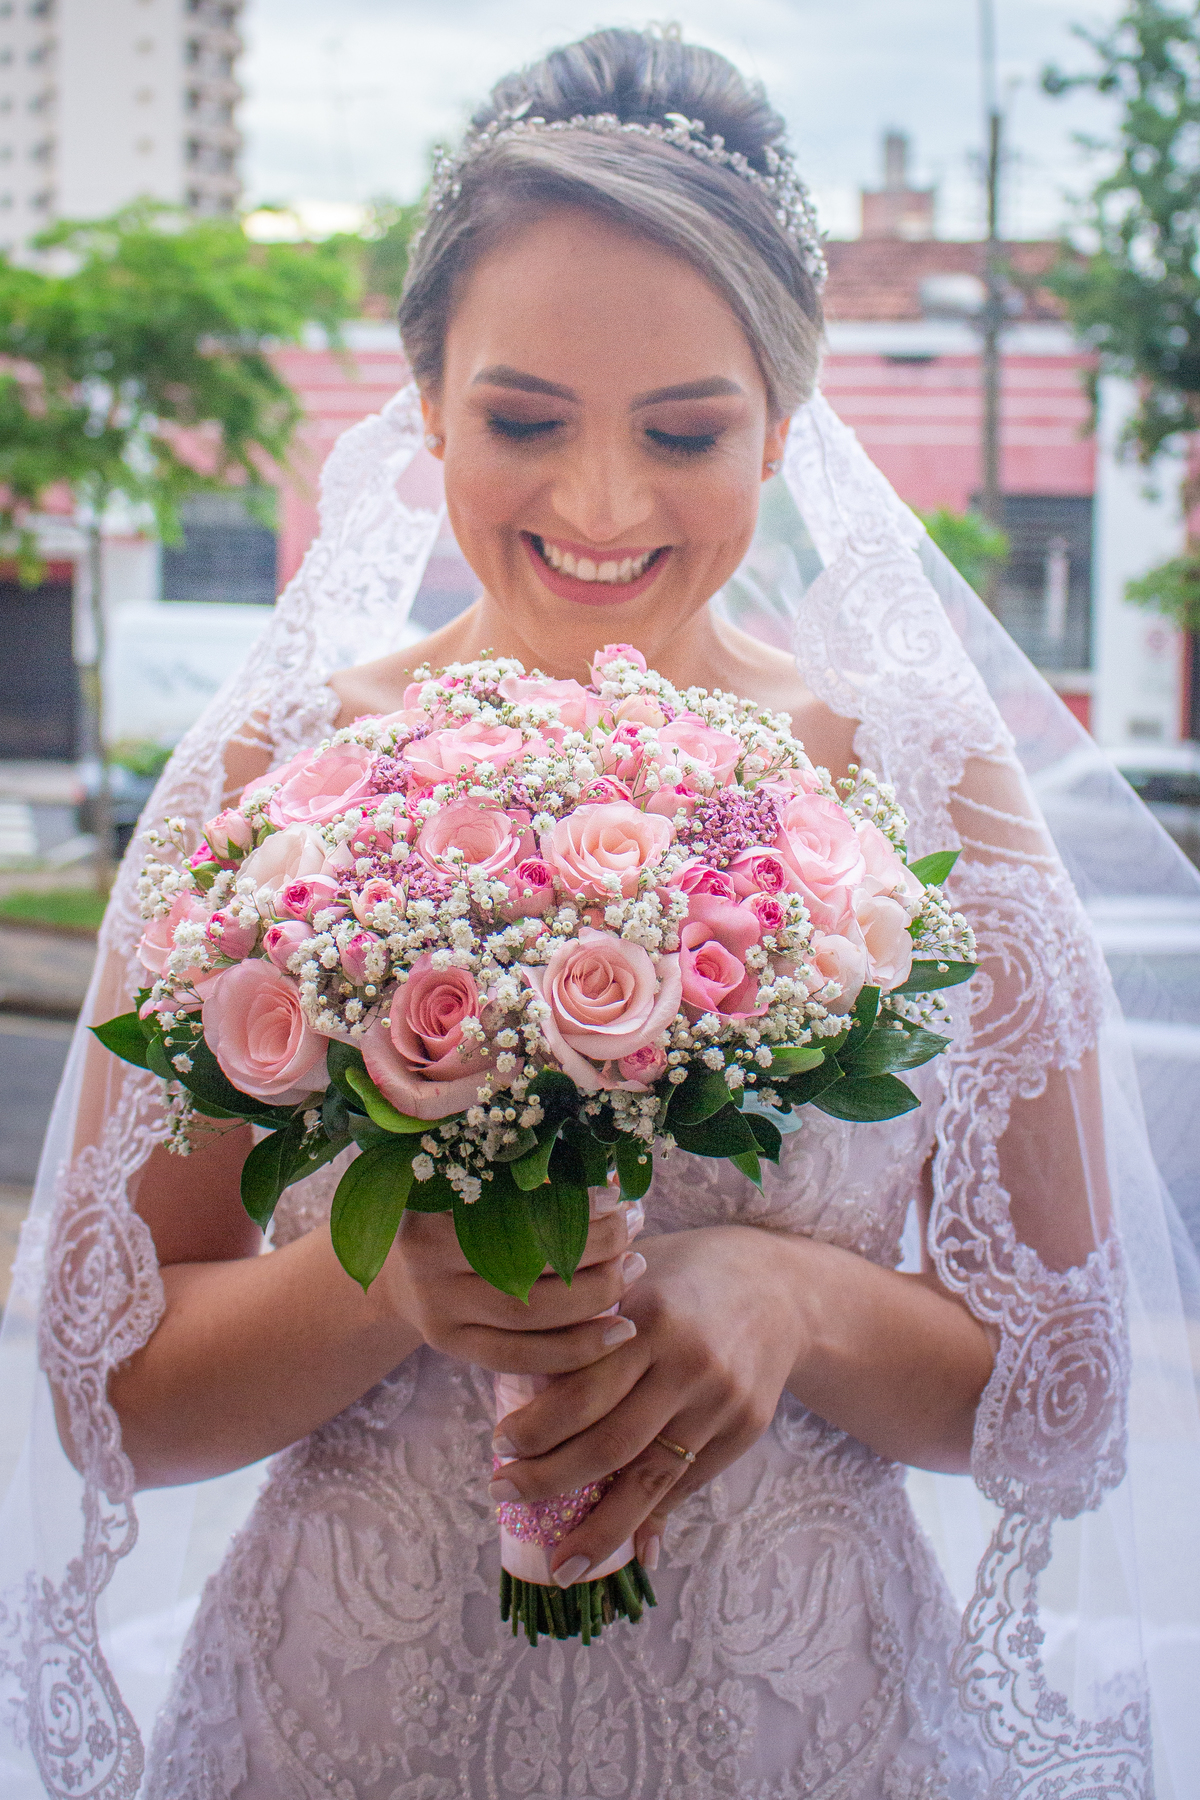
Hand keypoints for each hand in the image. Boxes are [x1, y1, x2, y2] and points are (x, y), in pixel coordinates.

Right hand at [377, 1190, 648, 1373]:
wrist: (399, 1269)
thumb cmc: (454, 1210)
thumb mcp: (473, 1182)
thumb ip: (526, 1180)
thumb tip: (614, 1178)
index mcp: (430, 1204)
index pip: (511, 1207)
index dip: (568, 1207)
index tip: (614, 1195)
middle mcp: (425, 1261)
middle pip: (524, 1260)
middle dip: (593, 1246)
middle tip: (633, 1225)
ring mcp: (436, 1311)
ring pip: (529, 1314)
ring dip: (596, 1294)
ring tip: (635, 1266)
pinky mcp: (452, 1346)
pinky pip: (522, 1357)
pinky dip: (577, 1348)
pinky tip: (620, 1331)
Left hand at [485, 1223, 810, 1582]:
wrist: (781, 1289)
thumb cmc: (685, 1276)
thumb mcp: (635, 1277)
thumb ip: (588, 1326)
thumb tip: (520, 1381)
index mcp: (649, 1318)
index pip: (582, 1389)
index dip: (536, 1429)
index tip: (498, 1448)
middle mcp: (687, 1363)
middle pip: (609, 1443)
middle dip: (549, 1481)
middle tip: (503, 1493)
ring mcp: (720, 1401)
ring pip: (650, 1479)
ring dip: (600, 1530)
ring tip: (560, 1566)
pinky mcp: (744, 1429)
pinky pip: (688, 1485)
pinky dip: (653, 1519)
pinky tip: (625, 1547)